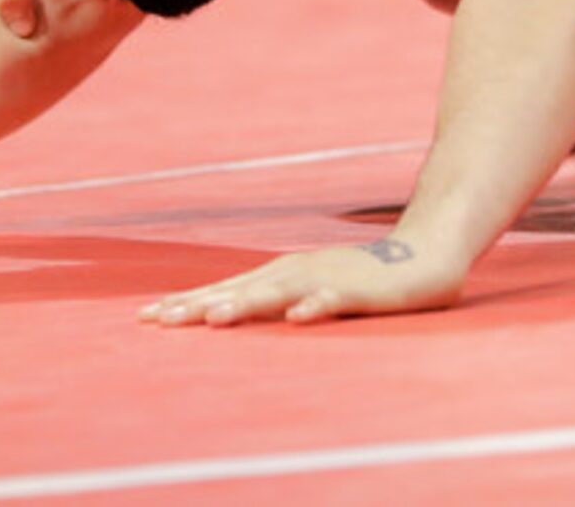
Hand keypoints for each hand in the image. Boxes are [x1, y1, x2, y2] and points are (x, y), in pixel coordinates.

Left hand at [140, 238, 463, 326]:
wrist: (427, 253)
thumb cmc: (362, 278)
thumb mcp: (310, 290)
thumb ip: (275, 300)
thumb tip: (225, 313)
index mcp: (282, 274)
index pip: (226, 289)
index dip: (187, 302)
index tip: (146, 317)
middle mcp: (297, 272)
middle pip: (240, 290)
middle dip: (198, 304)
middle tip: (158, 320)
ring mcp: (328, 278)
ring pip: (280, 292)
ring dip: (246, 304)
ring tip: (213, 319)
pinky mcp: (362, 290)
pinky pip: (336, 299)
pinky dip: (316, 307)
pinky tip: (298, 318)